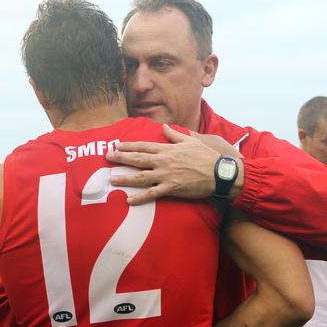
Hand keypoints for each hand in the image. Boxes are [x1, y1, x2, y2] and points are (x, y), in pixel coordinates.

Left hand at [106, 124, 238, 204]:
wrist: (218, 173)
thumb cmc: (205, 157)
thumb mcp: (190, 141)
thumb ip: (174, 135)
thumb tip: (164, 127)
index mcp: (167, 149)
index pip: (144, 146)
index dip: (129, 146)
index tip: (117, 145)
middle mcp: (163, 161)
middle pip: (138, 159)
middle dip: (121, 158)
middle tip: (108, 157)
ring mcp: (166, 175)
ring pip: (141, 177)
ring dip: (125, 178)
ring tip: (112, 179)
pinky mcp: (171, 188)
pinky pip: (152, 194)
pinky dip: (140, 198)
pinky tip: (129, 200)